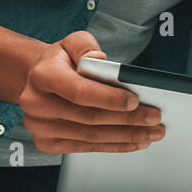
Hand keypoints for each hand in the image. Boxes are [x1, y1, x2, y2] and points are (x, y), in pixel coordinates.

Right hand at [18, 31, 164, 152]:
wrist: (37, 81)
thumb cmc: (61, 62)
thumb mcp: (71, 43)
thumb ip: (85, 46)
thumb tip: (100, 60)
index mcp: (43, 76)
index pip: (80, 91)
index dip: (109, 98)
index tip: (135, 101)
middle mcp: (36, 104)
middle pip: (90, 117)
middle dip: (128, 120)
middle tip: (154, 119)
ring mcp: (40, 127)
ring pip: (91, 136)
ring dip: (126, 137)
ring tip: (151, 132)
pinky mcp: (47, 143)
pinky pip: (86, 148)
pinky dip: (113, 146)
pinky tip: (133, 142)